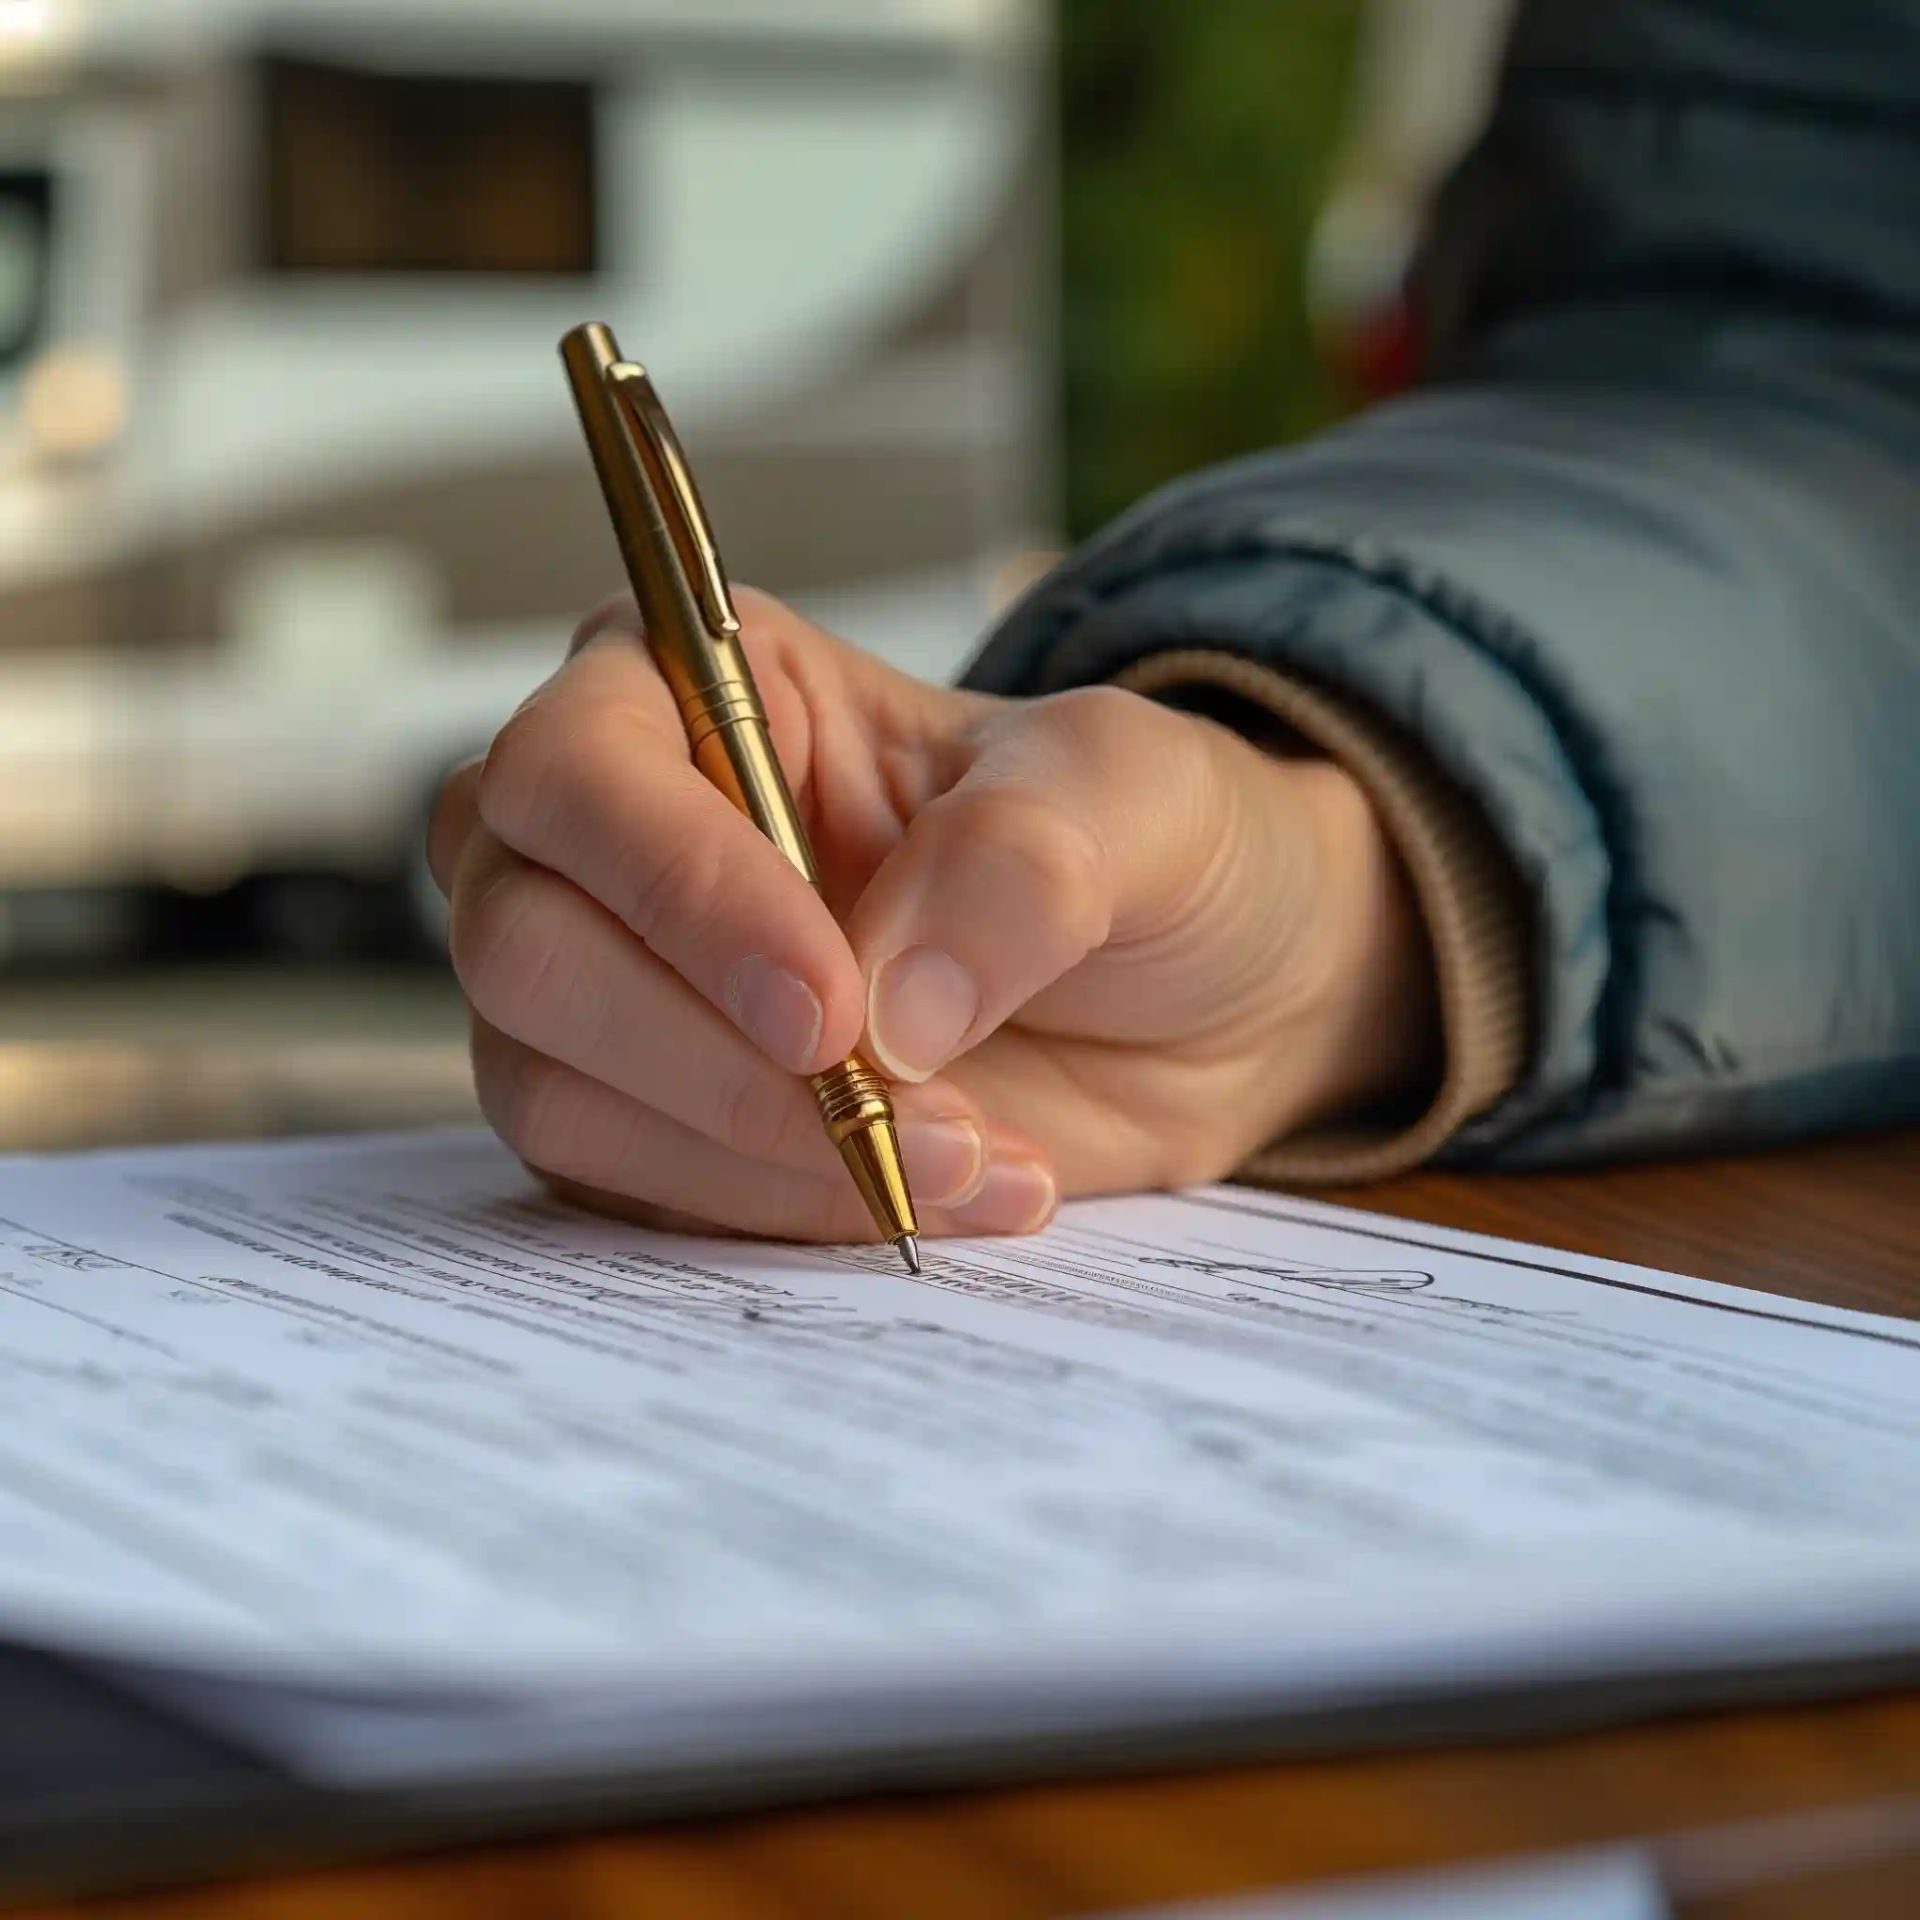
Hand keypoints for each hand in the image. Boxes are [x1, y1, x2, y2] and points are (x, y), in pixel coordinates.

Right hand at [429, 588, 1436, 1241]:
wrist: (1209, 1003)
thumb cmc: (1157, 849)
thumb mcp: (1141, 802)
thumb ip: (1021, 861)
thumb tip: (884, 1001)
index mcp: (718, 690)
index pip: (581, 768)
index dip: (678, 893)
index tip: (828, 1010)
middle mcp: (634, 833)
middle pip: (523, 941)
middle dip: (709, 1055)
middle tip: (888, 1105)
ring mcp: (628, 982)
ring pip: (553, 1083)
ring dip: (753, 1153)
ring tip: (957, 1155)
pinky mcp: (660, 1115)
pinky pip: (628, 1186)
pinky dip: (774, 1213)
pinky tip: (928, 1192)